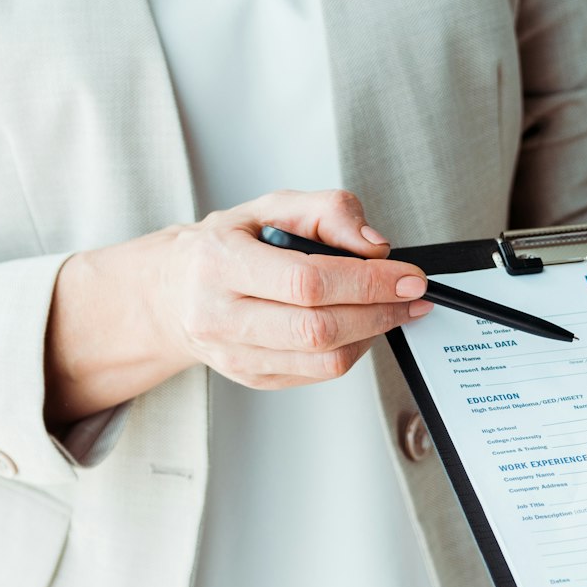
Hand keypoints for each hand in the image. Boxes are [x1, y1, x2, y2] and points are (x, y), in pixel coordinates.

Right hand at [47, 189, 428, 421]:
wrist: (174, 292)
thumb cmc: (228, 246)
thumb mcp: (271, 207)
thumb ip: (327, 211)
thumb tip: (374, 245)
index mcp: (219, 263)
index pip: (307, 281)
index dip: (368, 282)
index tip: (408, 277)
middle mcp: (219, 315)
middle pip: (319, 329)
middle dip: (380, 312)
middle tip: (412, 297)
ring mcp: (234, 355)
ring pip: (323, 360)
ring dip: (372, 334)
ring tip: (389, 309)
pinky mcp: (252, 378)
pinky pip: (318, 374)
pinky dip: (351, 350)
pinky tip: (358, 326)